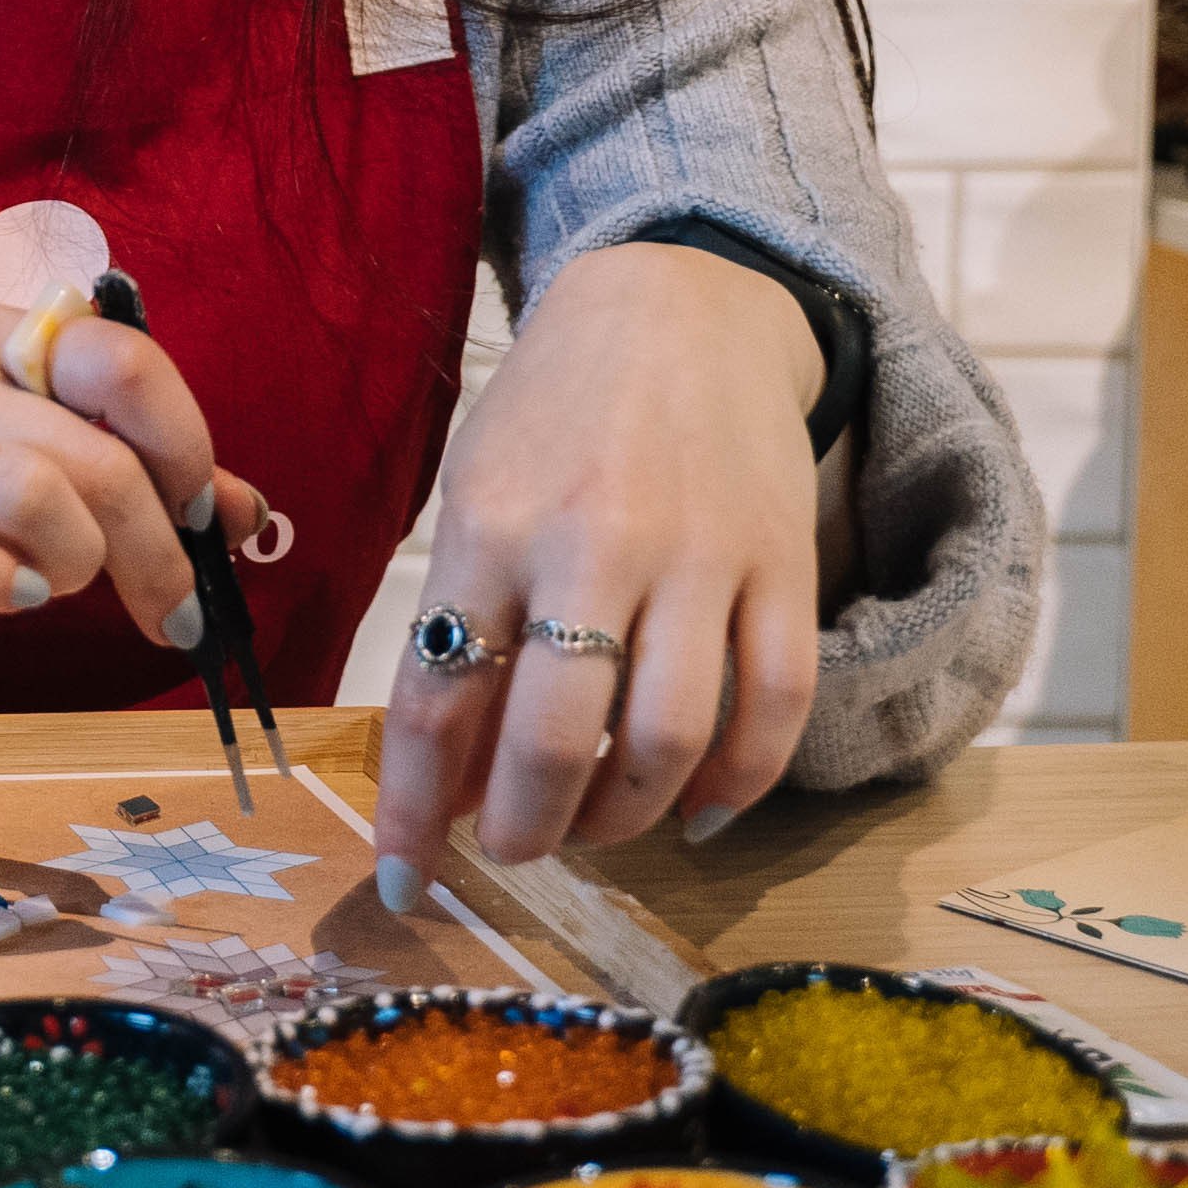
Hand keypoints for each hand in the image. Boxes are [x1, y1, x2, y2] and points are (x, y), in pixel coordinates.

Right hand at [0, 297, 264, 716]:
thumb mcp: (5, 464)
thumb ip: (121, 473)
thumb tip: (244, 509)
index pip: (120, 360)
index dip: (185, 444)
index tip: (199, 517)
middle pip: (96, 453)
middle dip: (156, 549)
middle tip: (169, 613)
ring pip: (35, 494)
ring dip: (74, 564)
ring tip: (50, 585)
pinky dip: (1, 588)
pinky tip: (2, 594)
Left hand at [365, 241, 825, 897]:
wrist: (679, 309)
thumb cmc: (551, 415)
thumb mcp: (471, 495)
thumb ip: (462, 625)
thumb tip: (454, 775)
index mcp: (490, 527)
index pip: (439, 698)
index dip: (417, 808)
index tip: (405, 878)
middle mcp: (593, 544)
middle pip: (558, 738)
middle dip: (527, 826)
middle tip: (513, 848)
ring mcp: (700, 557)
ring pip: (671, 740)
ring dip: (626, 815)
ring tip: (595, 823)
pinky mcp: (783, 566)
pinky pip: (774, 707)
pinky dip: (740, 783)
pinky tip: (702, 810)